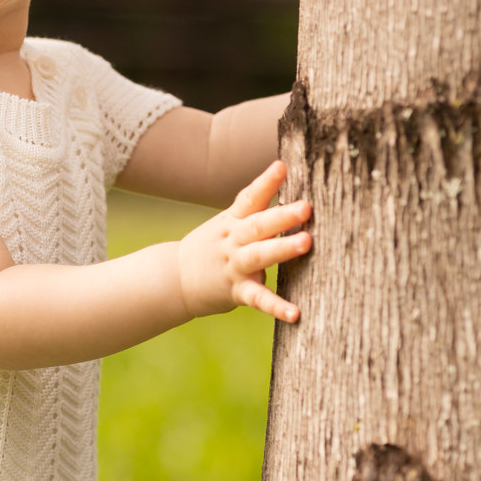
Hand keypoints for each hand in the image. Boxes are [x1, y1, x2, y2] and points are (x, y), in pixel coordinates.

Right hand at [174, 160, 310, 324]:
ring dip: (282, 248)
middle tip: (305, 207)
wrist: (174, 280)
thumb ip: (254, 208)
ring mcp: (234, 266)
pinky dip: (276, 307)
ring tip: (306, 243)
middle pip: (257, 225)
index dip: (265, 182)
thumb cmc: (211, 248)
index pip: (249, 198)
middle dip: (281, 216)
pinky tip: (295, 314)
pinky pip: (258, 298)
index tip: (281, 166)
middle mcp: (232, 241)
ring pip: (259, 255)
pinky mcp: (236, 291)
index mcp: (232, 221)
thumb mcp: (226, 223)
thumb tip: (285, 182)